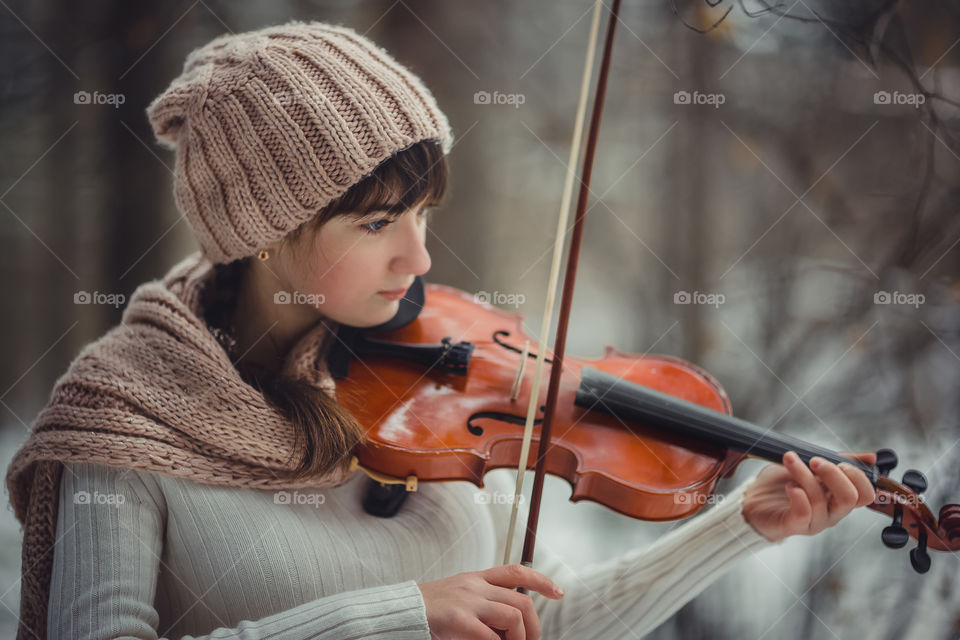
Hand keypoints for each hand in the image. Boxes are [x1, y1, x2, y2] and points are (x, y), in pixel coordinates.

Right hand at [417, 563, 563, 639]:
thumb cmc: (431, 610)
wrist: (400, 610)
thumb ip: (486, 604)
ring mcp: (468, 601)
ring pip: (513, 616)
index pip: (515, 571)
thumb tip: (513, 626)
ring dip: (519, 639)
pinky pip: (490, 637)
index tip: (558, 592)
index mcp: (477, 578)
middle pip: (521, 600)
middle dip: (534, 626)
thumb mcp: (461, 598)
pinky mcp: (459, 619)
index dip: (541, 580)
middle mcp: (475, 586)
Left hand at [742, 450, 876, 542]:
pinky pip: (803, 512)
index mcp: (838, 498)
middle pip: (850, 498)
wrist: (752, 500)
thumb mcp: (810, 467)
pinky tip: (789, 485)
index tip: (840, 461)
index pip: (865, 494)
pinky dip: (797, 495)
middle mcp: (831, 512)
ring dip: (804, 474)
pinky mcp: (793, 526)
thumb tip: (871, 458)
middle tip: (814, 461)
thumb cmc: (781, 484)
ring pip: (821, 500)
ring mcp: (814, 521)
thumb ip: (838, 461)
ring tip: (790, 460)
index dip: (858, 477)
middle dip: (833, 474)